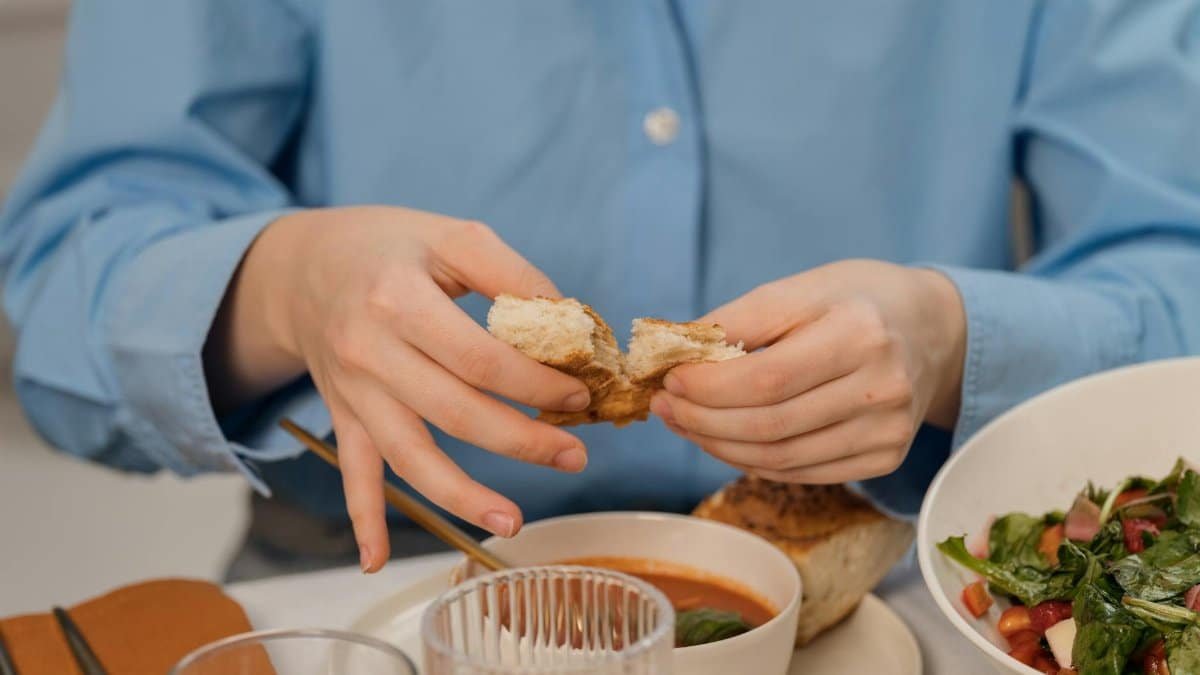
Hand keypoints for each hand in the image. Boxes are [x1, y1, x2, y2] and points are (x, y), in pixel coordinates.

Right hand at [207, 206, 590, 570]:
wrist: (302, 266)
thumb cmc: (389, 246)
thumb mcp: (451, 234)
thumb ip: (510, 274)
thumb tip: (570, 325)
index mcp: (397, 299)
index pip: (479, 358)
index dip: (535, 383)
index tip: (579, 394)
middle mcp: (368, 351)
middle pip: (453, 413)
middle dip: (522, 441)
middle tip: (575, 456)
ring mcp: (352, 392)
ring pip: (409, 456)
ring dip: (462, 495)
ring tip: (512, 521)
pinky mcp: (343, 416)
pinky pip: (352, 474)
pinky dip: (362, 519)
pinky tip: (375, 560)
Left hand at [649, 260, 964, 483]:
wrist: (931, 328)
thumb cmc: (854, 300)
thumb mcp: (800, 289)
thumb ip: (739, 320)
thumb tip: (675, 352)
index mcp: (861, 334)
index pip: (768, 378)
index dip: (709, 387)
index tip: (669, 380)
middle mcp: (883, 388)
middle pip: (770, 425)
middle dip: (702, 421)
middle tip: (664, 407)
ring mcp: (888, 431)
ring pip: (780, 458)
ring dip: (719, 446)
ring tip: (684, 424)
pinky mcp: (886, 458)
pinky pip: (802, 472)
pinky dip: (753, 462)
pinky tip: (725, 440)